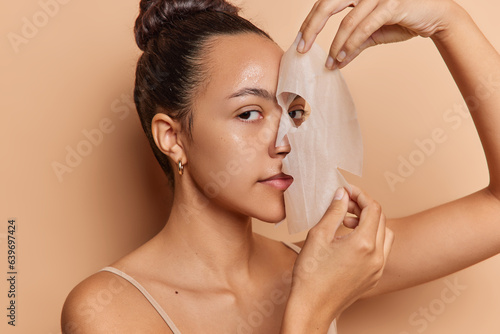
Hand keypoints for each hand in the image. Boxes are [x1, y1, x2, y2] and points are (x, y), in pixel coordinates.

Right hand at [287, 185, 393, 327]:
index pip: (373, 208)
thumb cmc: (311, 274)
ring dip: (370, 223)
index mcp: (364, 244)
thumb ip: (334, 211)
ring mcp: (378, 269)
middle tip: (345, 204)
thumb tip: (342, 195)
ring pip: (385, 235)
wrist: (312, 307)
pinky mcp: (374, 278)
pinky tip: (351, 240)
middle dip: (364, 207)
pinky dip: (371, 239)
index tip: (346, 191)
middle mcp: (377, 256)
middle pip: (381, 219)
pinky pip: (382, 251)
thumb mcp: (319, 235)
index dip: (360, 195)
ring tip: (348, 222)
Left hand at [297, 0, 458, 68]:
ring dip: (335, 44)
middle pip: (327, 4)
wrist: (438, 17)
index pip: (325, 2)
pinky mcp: (392, 2)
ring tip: (329, 62)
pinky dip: (351, 43)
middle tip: (302, 49)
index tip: (300, 42)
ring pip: (347, 19)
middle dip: (311, 28)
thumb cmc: (404, 20)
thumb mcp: (374, 33)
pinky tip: (342, 57)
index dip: (310, 22)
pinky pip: (364, 26)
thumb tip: (334, 63)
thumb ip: (354, 44)